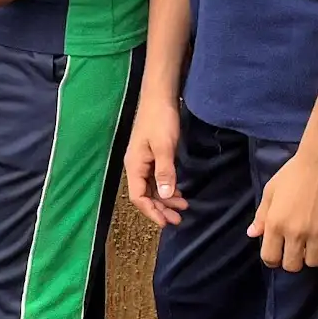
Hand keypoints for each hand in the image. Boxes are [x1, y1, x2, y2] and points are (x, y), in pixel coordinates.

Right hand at [125, 96, 186, 227]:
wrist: (160, 97)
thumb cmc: (160, 120)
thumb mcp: (164, 147)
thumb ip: (165, 172)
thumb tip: (165, 196)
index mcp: (134, 166)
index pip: (139, 197)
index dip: (152, 211)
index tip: (166, 222)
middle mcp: (136, 166)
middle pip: (145, 195)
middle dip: (161, 208)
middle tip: (179, 219)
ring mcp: (143, 161)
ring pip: (152, 188)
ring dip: (165, 199)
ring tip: (183, 206)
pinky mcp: (151, 156)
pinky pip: (156, 179)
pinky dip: (167, 188)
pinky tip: (178, 191)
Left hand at [250, 145, 317, 272]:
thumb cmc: (293, 174)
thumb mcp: (271, 191)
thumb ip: (261, 216)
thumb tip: (252, 234)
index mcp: (275, 223)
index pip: (270, 258)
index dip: (273, 260)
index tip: (279, 255)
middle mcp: (295, 232)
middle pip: (292, 265)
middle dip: (293, 261)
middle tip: (297, 250)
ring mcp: (317, 232)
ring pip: (313, 262)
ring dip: (312, 256)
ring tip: (313, 245)